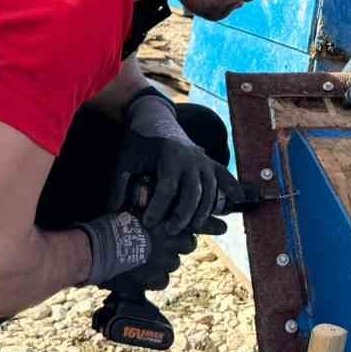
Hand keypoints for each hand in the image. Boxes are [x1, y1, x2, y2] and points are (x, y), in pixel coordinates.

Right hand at [77, 209, 202, 289]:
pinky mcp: (155, 278)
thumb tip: (154, 197)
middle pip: (188, 244)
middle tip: (161, 243)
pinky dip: (155, 279)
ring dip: (165, 261)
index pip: (197, 222)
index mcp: (167, 220)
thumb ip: (150, 205)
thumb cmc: (112, 224)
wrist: (96, 248)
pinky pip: (163, 281)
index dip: (212, 224)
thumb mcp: (133, 205)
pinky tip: (142, 273)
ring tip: (145, 257)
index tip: (224, 226)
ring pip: (174, 262)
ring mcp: (165, 260)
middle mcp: (171, 240)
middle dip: (180, 244)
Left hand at [124, 90, 224, 233]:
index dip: (159, 208)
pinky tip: (237, 201)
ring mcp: (203, 160)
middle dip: (182, 215)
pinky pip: (224, 176)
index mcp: (170, 156)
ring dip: (202, 212)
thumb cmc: (139, 143)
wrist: (156, 120)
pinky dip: (232, 187)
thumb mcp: (125, 159)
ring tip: (191, 228)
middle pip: (193, 193)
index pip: (167, 187)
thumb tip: (113, 210)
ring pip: (210, 190)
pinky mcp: (210, 162)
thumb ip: (119, 184)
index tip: (148, 224)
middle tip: (169, 231)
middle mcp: (191, 158)